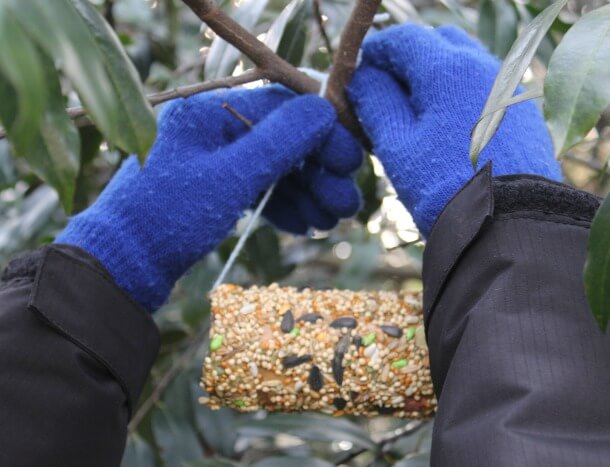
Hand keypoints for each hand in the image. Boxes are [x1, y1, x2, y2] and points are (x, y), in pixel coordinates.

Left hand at [57, 86, 361, 310]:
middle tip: (348, 203)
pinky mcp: (214, 189)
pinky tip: (304, 224)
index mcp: (210, 111)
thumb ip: (279, 143)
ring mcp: (214, 160)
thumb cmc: (169, 217)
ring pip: (274, 168)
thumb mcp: (230, 178)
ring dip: (306, 193)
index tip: (352, 161)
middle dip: (318, 173)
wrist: (123, 265)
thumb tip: (324, 108)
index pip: (282, 108)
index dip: (322, 133)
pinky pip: (259, 188)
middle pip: (283, 141)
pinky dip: (283, 204)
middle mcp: (213, 129)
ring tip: (332, 220)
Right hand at [347, 24, 560, 235]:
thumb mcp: (396, 145)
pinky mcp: (522, 113)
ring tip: (416, 118)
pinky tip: (448, 131)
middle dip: (407, 62)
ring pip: (463, 65)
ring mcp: (507, 88)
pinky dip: (460, 96)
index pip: (402, 38)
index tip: (359, 77)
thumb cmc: (443, 186)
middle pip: (436, 44)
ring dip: (435, 79)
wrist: (509, 225)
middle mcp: (483, 66)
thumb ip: (375, 101)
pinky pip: (484, 89)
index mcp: (447, 67)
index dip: (374, 53)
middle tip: (387, 97)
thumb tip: (363, 76)